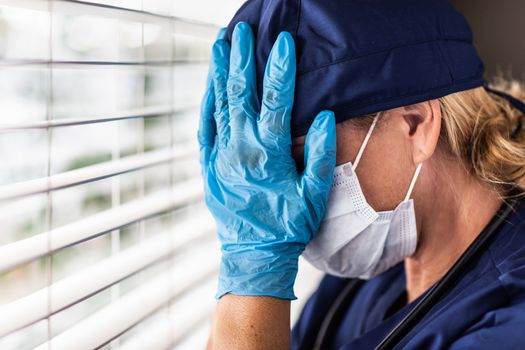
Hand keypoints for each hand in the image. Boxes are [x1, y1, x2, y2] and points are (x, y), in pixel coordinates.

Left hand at [198, 22, 336, 299]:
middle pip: (240, 94)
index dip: (279, 68)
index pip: (275, 100)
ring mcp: (219, 156)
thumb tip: (322, 115)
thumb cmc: (289, 224)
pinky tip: (208, 85)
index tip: (281, 42)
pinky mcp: (209, 166)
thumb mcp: (314, 193)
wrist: (255, 253)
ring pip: (219, 105)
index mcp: (267, 153)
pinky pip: (205, 128)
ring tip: (219, 44)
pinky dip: (207, 103)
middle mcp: (239, 149)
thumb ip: (318, 152)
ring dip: (219, 72)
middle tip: (241, 30)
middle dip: (241, 58)